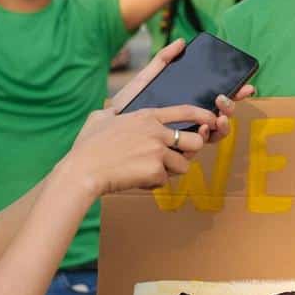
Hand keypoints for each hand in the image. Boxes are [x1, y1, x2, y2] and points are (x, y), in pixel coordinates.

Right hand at [67, 104, 215, 195]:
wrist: (83, 171)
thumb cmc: (87, 147)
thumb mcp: (99, 118)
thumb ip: (112, 112)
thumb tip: (111, 109)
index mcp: (146, 116)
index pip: (185, 111)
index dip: (202, 115)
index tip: (211, 120)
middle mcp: (156, 131)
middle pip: (195, 141)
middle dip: (189, 152)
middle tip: (173, 159)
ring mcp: (158, 151)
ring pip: (183, 165)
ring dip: (168, 172)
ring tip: (146, 172)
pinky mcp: (156, 171)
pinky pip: (164, 181)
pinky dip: (152, 184)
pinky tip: (135, 180)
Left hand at [108, 39, 254, 145]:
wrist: (102, 137)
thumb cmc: (123, 109)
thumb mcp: (144, 81)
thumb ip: (162, 61)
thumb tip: (181, 41)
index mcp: (186, 106)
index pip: (216, 100)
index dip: (235, 93)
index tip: (247, 85)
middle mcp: (189, 125)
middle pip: (220, 116)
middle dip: (230, 108)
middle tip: (225, 99)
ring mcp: (182, 140)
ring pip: (213, 134)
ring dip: (222, 124)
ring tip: (218, 117)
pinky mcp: (174, 155)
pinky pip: (196, 149)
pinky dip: (204, 138)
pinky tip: (201, 130)